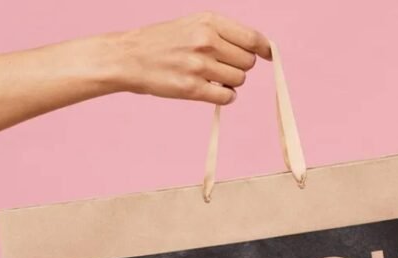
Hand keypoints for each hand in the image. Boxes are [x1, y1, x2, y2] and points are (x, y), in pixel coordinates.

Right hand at [108, 12, 271, 104]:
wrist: (129, 57)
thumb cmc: (163, 41)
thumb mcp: (193, 24)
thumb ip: (223, 33)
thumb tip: (258, 48)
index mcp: (209, 22)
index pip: (252, 38)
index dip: (264, 49)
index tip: (268, 55)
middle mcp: (206, 41)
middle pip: (247, 62)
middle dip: (238, 66)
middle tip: (220, 66)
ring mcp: (199, 66)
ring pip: (238, 80)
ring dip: (229, 82)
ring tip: (209, 76)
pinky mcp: (191, 89)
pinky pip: (226, 97)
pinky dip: (224, 96)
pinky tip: (211, 90)